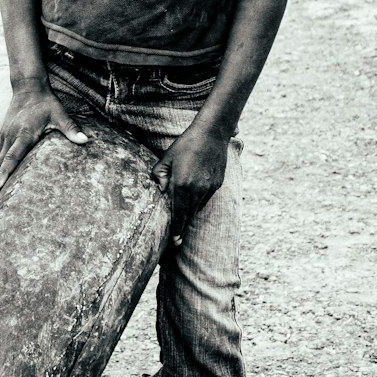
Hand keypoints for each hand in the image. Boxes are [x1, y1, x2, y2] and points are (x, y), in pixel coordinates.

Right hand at [0, 84, 87, 194]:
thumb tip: (85, 141)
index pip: (12, 156)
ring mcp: (5, 136)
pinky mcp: (4, 135)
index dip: (5, 173)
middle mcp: (11, 136)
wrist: (27, 86)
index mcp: (23, 134)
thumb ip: (71, 128)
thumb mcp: (59, 113)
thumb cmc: (45, 102)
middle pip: (1, 164)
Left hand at [150, 121, 227, 244]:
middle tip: (176, 242)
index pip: (178, 213)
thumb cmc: (185, 144)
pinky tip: (194, 198)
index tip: (174, 241)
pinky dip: (199, 201)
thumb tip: (161, 190)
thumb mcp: (166, 158)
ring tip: (183, 223)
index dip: (176, 229)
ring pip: (197, 207)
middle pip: (188, 215)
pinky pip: (206, 198)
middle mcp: (196, 189)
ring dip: (189, 215)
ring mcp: (208, 187)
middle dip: (182, 228)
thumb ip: (160, 176)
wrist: (212, 134)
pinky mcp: (217, 184)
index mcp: (181, 184)